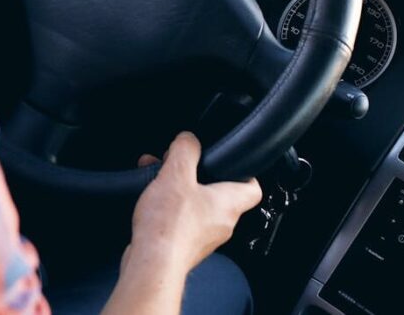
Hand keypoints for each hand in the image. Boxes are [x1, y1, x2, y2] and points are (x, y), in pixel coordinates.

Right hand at [126, 132, 261, 275]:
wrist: (152, 265)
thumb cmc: (169, 226)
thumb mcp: (176, 174)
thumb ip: (185, 150)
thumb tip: (188, 139)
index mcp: (229, 203)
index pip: (253, 187)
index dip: (245, 172)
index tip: (232, 162)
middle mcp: (222, 223)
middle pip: (219, 194)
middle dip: (197, 176)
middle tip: (181, 166)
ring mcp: (204, 238)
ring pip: (197, 206)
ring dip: (179, 190)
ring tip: (158, 179)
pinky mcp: (185, 248)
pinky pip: (181, 222)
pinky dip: (168, 208)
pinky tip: (150, 202)